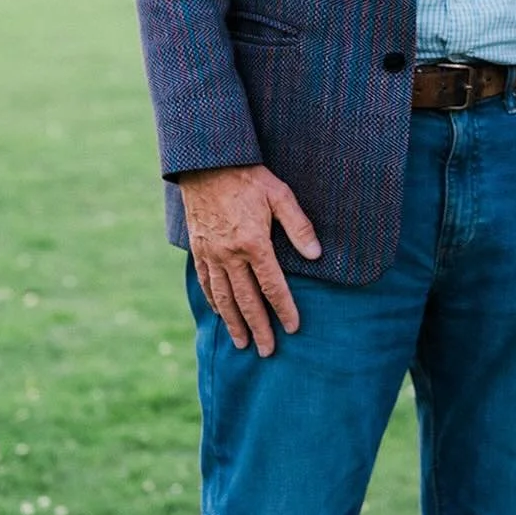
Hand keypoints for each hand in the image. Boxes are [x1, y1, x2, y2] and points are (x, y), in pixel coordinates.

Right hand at [178, 164, 321, 355]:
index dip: (284, 309)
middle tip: (268, 351)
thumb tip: (316, 254)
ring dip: (234, 323)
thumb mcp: (280, 195)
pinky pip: (205, 283)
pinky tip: (220, 314)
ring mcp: (211, 254)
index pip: (272, 286)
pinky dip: (213, 302)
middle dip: (259, 327)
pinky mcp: (199, 250)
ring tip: (243, 343)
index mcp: (254, 243)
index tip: (293, 328)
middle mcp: (230, 254)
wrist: (207, 163)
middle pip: (247, 300)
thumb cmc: (249, 177)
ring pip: (224, 297)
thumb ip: (298, 226)